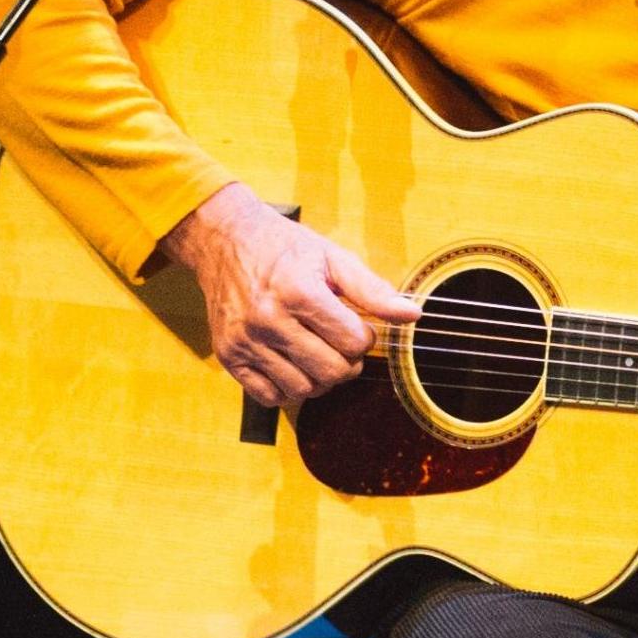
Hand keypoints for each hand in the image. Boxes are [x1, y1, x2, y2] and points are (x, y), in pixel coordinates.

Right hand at [161, 182, 420, 404]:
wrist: (224, 240)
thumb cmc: (285, 248)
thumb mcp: (333, 258)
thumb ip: (373, 289)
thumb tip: (413, 315)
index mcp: (299, 293)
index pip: (354, 343)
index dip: (365, 338)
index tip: (357, 325)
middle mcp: (269, 320)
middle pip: (331, 372)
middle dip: (347, 362)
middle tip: (341, 343)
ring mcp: (245, 341)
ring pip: (302, 390)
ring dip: (320, 378)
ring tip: (318, 352)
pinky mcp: (228, 357)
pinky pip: (269, 397)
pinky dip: (288, 389)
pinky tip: (294, 364)